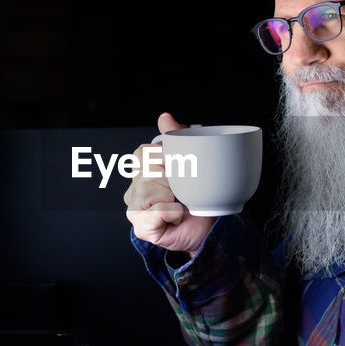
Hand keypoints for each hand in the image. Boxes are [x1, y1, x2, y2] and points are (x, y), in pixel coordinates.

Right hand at [124, 112, 215, 254]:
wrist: (210, 227)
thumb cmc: (198, 198)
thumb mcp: (190, 162)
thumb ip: (176, 138)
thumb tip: (164, 117)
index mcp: (143, 171)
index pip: (143, 153)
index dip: (163, 159)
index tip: (177, 171)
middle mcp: (134, 190)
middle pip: (147, 171)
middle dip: (171, 181)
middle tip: (181, 192)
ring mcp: (134, 210)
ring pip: (149, 191)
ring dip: (173, 198)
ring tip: (179, 205)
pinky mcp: (141, 228)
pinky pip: (157, 211)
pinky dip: (173, 213)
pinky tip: (177, 217)